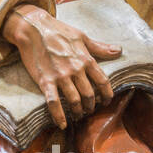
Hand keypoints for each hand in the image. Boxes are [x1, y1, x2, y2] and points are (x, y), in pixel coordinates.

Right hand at [1, 3, 121, 128]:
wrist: (33, 28)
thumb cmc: (58, 30)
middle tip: (89, 110)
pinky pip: (53, 102)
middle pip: (89, 95)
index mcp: (86, 59)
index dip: (107, 94)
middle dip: (91, 106)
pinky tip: (62, 124)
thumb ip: (100, 47)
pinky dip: (59, 115)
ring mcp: (60, 77)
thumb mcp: (82, 37)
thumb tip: (119, 50)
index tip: (106, 101)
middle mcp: (76, 70)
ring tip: (78, 115)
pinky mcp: (46, 81)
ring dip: (78, 111)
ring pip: (74, 101)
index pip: (102, 82)